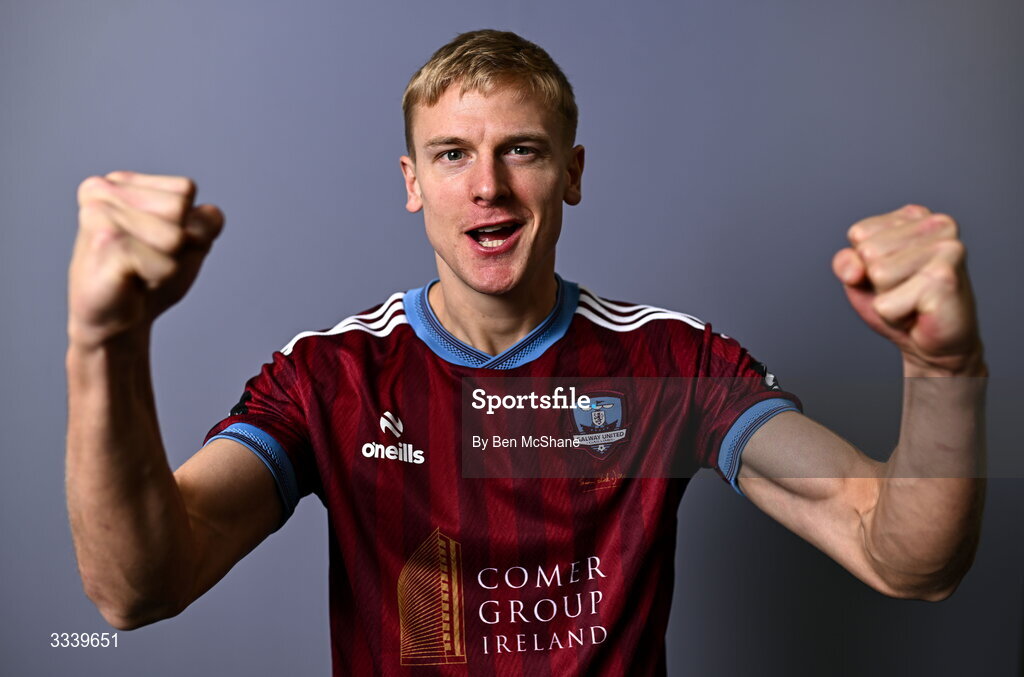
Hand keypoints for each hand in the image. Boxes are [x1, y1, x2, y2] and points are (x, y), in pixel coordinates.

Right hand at [68, 171, 224, 348]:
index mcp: (119, 181)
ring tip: (139, 270)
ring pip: (176, 237)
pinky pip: (166, 263)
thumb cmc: (149, 278)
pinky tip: (131, 282)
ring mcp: (100, 216)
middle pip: (180, 208)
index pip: (184, 189)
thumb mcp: (189, 244)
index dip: (185, 225)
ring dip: (168, 263)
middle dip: (177, 243)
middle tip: (146, 259)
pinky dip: (160, 278)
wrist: (115, 325)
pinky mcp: (104, 246)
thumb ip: (206, 223)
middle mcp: (102, 190)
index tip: (154, 244)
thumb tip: (211, 213)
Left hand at [831, 204, 983, 375]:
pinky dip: (895, 316)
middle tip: (905, 291)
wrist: (933, 345)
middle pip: (867, 252)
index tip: (894, 274)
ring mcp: (945, 249)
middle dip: (877, 281)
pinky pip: (887, 304)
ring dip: (888, 298)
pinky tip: (920, 312)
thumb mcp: (861, 278)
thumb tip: (854, 268)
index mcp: (914, 215)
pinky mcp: (944, 278)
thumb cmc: (900, 304)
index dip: (865, 263)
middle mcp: (936, 224)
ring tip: (913, 300)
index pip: (859, 233)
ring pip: (877, 274)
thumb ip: (845, 263)